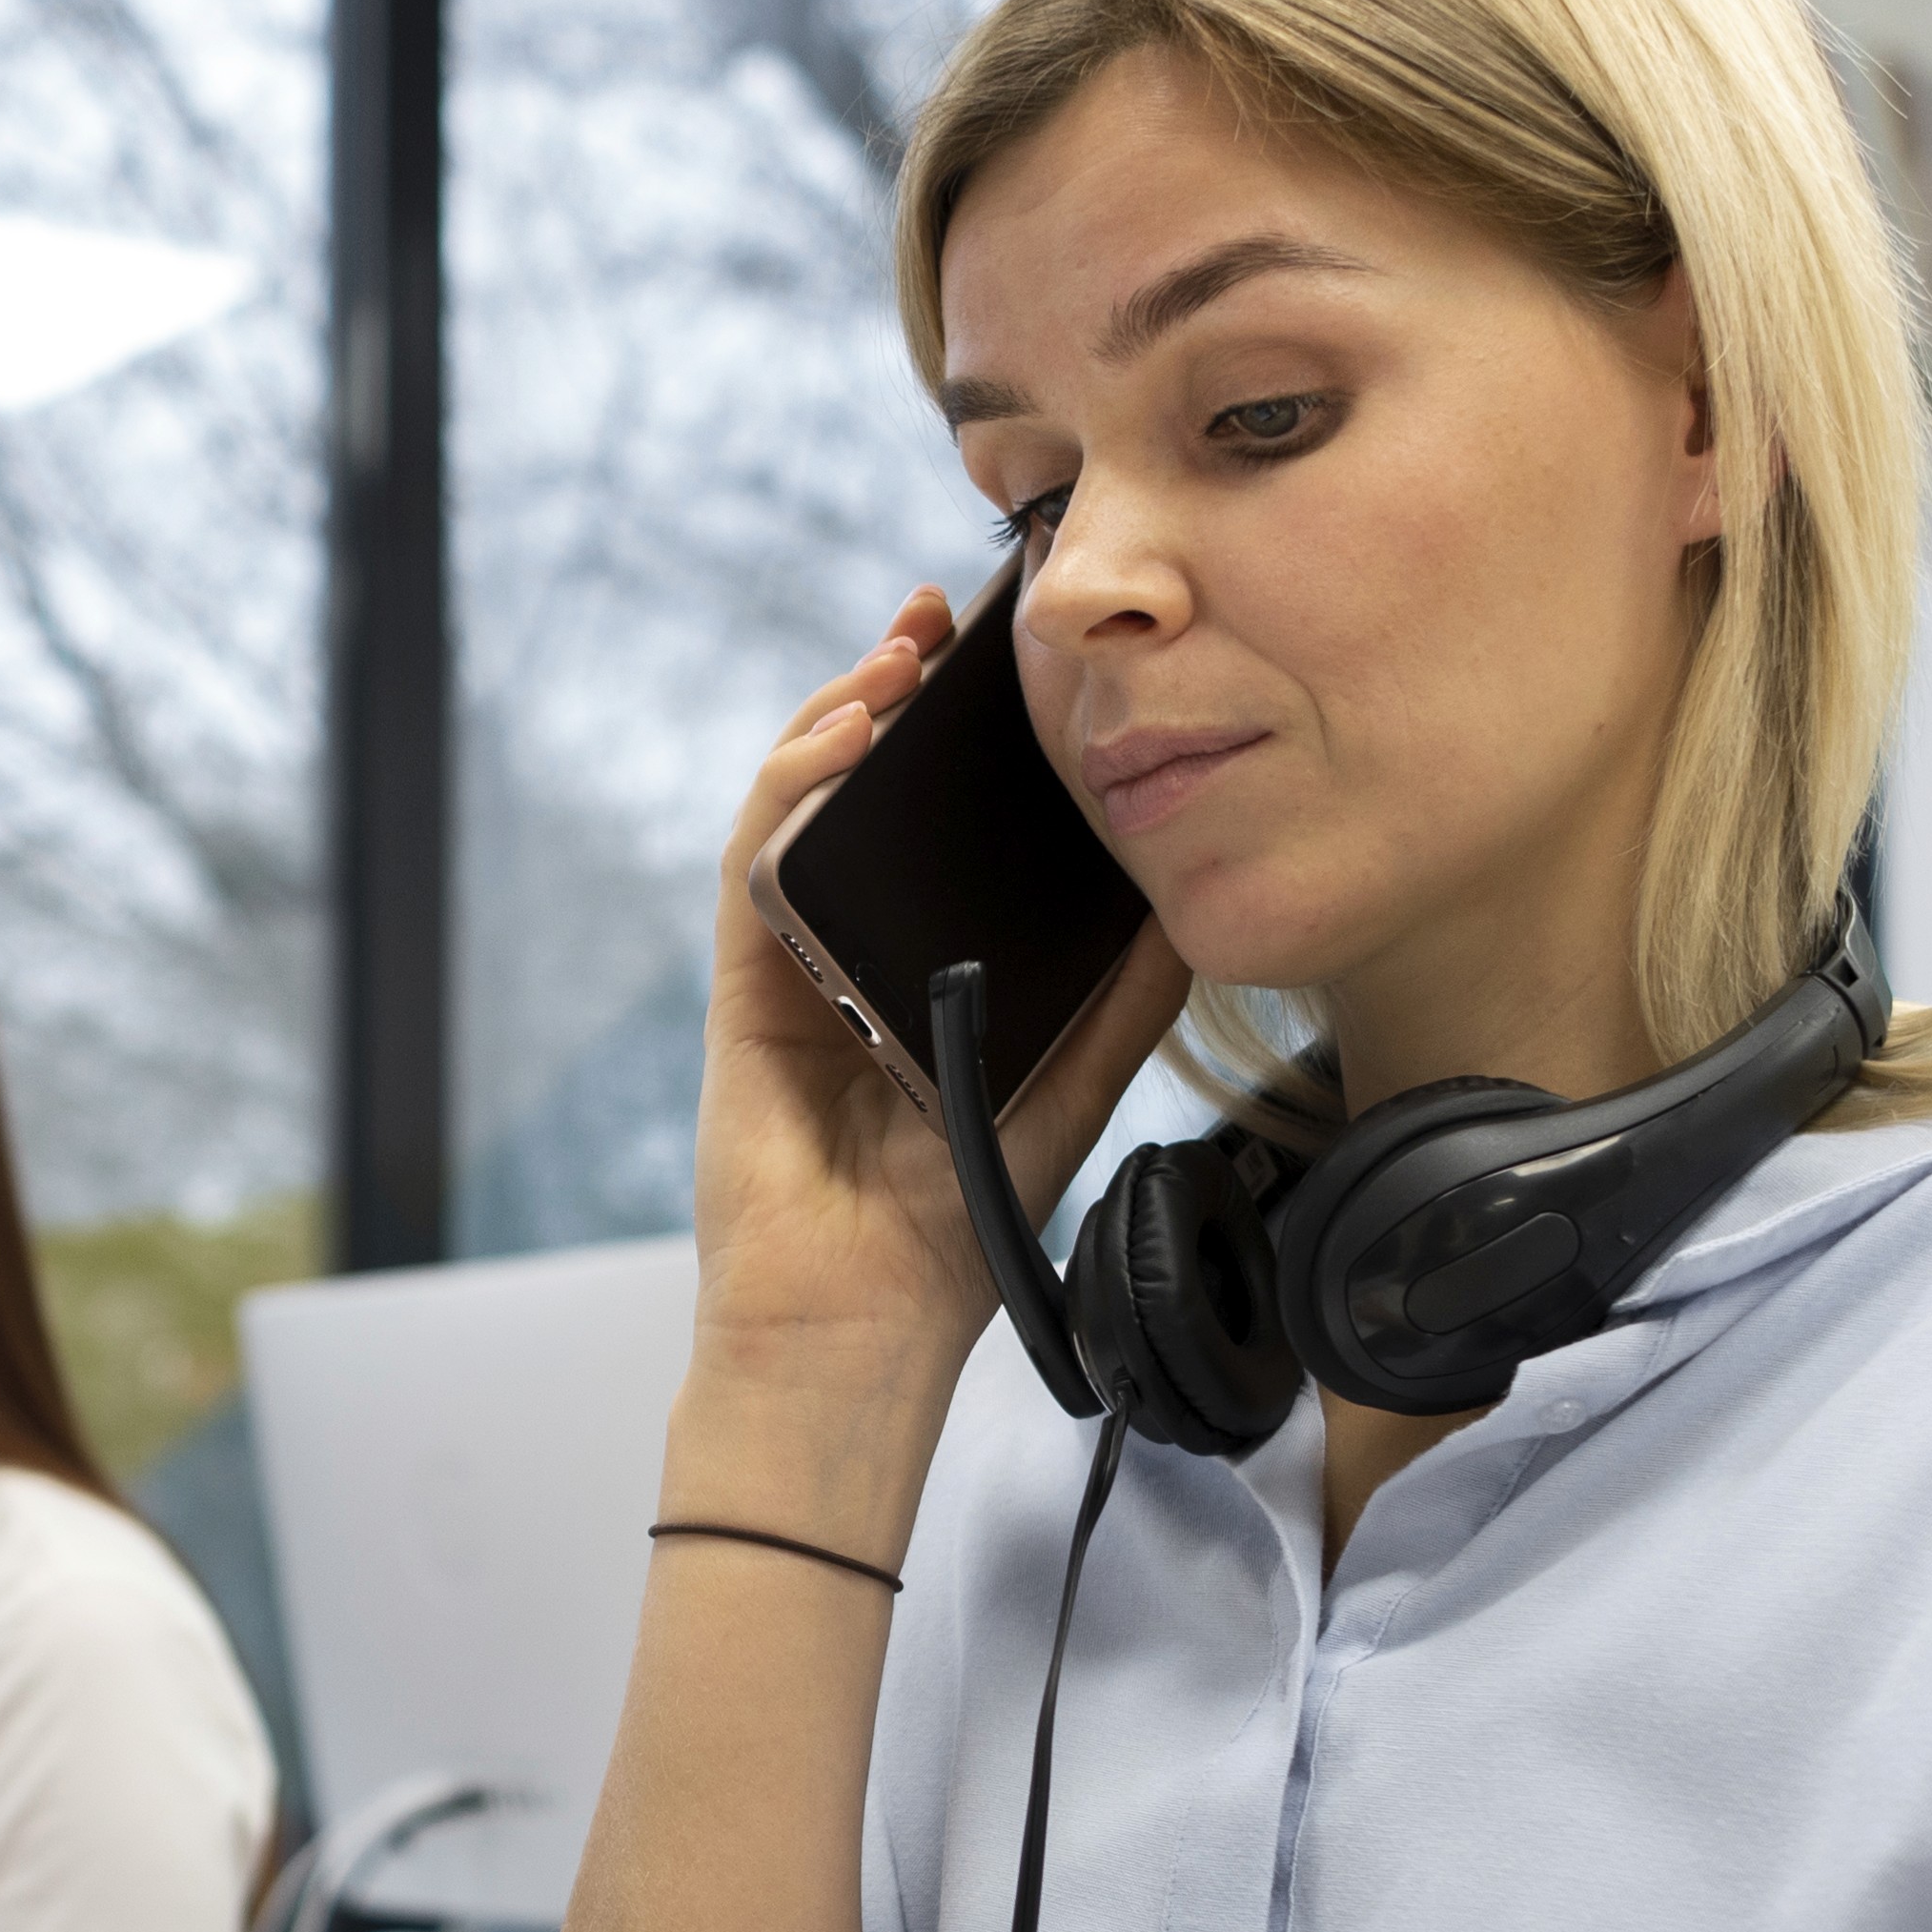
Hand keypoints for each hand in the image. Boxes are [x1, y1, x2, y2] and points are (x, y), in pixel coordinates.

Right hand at [692, 592, 1187, 1407]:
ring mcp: (792, 962)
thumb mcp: (1071, 1088)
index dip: (963, 740)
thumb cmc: (953, 1225)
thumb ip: (1120, 1004)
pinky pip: (758, 862)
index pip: (935, 826)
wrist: (866, 1316)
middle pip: (863, 793)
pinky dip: (792, 787)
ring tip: (895, 654)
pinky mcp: (746, 984)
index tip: (1009, 666)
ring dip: (838, 714)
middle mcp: (852, 949)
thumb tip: (1186, 907)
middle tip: (940, 616)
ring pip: (802, 807)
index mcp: (925, 964)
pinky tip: (843, 734)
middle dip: (895, 690)